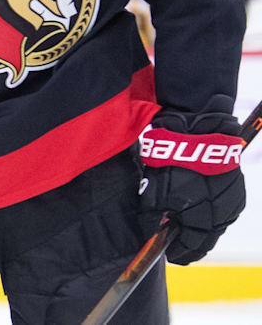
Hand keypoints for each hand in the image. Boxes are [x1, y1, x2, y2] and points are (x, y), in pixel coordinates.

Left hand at [138, 106, 246, 263]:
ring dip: (202, 225)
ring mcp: (232, 201)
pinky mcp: (237, 187)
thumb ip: (152, 218)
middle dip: (191, 241)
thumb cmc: (172, 163)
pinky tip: (198, 205)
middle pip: (206, 237)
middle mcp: (221, 216)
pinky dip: (211, 210)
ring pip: (217, 222)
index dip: (179, 253)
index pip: (191, 248)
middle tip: (178, 244)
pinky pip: (223, 207)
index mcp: (201, 221)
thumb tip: (152, 231)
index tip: (171, 255)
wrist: (197, 133)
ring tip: (186, 224)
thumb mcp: (152, 194)